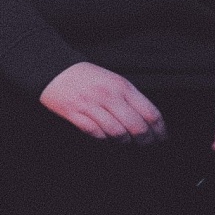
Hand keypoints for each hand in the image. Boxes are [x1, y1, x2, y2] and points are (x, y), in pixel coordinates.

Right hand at [39, 62, 165, 143]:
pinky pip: (96, 133)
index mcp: (121, 86)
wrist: (53, 70)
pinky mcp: (74, 114)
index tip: (161, 137)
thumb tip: (147, 121)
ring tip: (125, 142)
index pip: (149, 112)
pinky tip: (106, 138)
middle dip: (145, 140)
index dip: (159, 129)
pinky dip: (104, 139)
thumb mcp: (113, 80)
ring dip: (124, 142)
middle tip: (146, 144)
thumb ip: (129, 97)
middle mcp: (108, 96)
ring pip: (117, 133)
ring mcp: (90, 105)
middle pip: (136, 127)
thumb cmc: (86, 76)